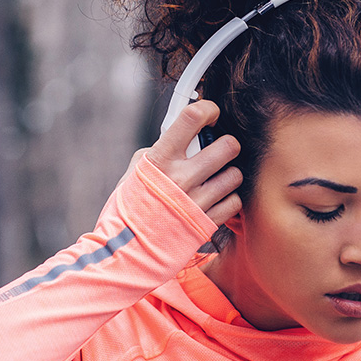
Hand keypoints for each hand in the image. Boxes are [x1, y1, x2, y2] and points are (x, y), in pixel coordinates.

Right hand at [122, 99, 241, 225]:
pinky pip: (234, 202)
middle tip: (219, 151)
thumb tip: (179, 140)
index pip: (192, 117)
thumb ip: (157, 153)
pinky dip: (228, 200)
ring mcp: (196, 202)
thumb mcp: (134, 173)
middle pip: (227, 145)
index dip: (208, 110)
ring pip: (235, 175)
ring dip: (229, 174)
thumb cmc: (127, 210)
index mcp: (160, 159)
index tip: (211, 115)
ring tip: (215, 180)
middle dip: (226, 145)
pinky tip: (215, 200)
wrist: (125, 251)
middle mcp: (181, 177)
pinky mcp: (206, 223)